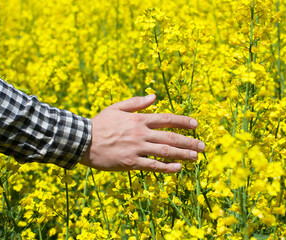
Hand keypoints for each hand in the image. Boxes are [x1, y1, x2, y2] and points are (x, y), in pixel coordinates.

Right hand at [79, 94, 204, 172]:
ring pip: (165, 152)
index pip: (167, 119)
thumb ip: (137, 102)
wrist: (82, 140)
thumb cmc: (100, 123)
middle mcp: (141, 133)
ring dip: (183, 154)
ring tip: (196, 158)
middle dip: (189, 141)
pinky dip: (166, 167)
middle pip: (170, 137)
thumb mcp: (117, 107)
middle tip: (203, 146)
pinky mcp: (130, 162)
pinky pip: (152, 166)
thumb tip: (155, 96)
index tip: (196, 125)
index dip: (183, 121)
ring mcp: (136, 148)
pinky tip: (178, 168)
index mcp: (138, 119)